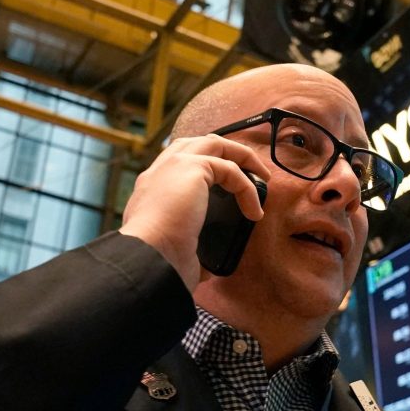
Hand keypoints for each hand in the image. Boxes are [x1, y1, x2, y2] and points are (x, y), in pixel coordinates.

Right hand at [118, 134, 269, 289]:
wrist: (146, 257)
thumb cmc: (158, 262)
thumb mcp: (173, 250)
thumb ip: (188, 249)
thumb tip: (204, 267)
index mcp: (150, 189)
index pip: (176, 162)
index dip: (202, 165)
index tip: (224, 183)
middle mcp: (159, 171)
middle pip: (196, 143)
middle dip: (225, 152)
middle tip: (248, 171)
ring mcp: (174, 165)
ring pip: (215, 143)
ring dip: (241, 157)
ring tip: (262, 177)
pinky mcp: (192, 168)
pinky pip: (231, 170)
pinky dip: (247, 189)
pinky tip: (254, 212)